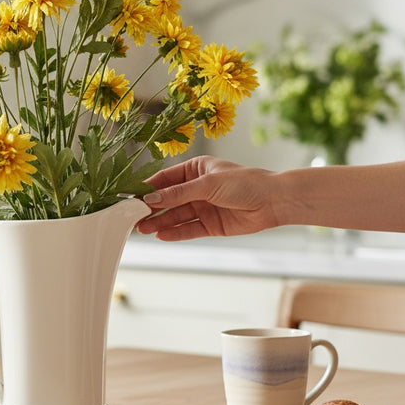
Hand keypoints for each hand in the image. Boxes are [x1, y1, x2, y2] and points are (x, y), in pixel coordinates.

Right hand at [137, 156, 280, 239]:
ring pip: (176, 215)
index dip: (148, 188)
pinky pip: (189, 228)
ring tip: (142, 229)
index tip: (130, 197)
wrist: (274, 202)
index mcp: (195, 169)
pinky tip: (161, 235)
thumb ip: (178, 193)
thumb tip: (152, 199)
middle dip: (151, 208)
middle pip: (168, 199)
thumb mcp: (207, 184)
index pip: (165, 179)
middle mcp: (197, 188)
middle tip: (132, 217)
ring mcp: (204, 207)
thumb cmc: (244, 183)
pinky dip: (175, 232)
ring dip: (159, 222)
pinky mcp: (211, 225)